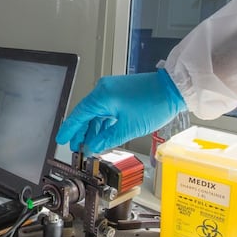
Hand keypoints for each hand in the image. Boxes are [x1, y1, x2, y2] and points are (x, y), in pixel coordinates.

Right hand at [55, 69, 186, 154]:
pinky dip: (103, 122)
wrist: (174, 88)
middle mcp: (103, 90)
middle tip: (76, 147)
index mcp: (101, 96)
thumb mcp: (128, 128)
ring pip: (96, 112)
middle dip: (80, 132)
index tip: (61, 140)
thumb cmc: (154, 103)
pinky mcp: (120, 92)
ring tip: (90, 144)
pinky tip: (103, 134)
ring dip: (93, 129)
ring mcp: (112, 90)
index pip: (78, 115)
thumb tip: (92, 147)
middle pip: (85, 114)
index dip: (69, 130)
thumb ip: (106, 139)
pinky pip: (106, 109)